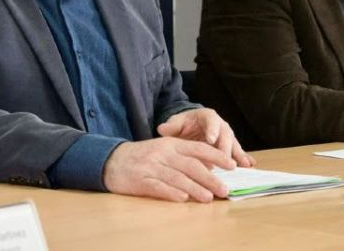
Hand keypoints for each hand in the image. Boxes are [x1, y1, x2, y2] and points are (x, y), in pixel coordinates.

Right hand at [102, 137, 234, 202]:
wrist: (112, 160)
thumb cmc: (142, 156)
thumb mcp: (163, 149)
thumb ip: (183, 156)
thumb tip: (209, 169)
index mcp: (171, 144)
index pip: (198, 149)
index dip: (216, 156)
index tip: (232, 165)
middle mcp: (163, 154)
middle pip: (192, 165)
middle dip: (211, 178)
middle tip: (225, 189)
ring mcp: (152, 167)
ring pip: (178, 177)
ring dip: (195, 188)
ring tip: (209, 198)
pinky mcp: (141, 180)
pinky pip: (159, 187)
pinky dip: (172, 193)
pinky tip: (183, 199)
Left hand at [158, 108, 254, 167]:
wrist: (192, 127)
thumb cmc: (184, 124)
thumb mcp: (176, 123)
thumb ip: (171, 126)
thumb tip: (162, 129)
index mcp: (207, 116)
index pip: (211, 122)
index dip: (211, 130)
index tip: (210, 139)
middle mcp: (221, 125)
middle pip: (225, 135)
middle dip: (225, 147)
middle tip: (224, 160)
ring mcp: (227, 136)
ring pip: (234, 144)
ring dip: (238, 154)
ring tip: (243, 165)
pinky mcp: (230, 147)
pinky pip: (238, 152)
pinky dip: (244, 158)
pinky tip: (250, 166)